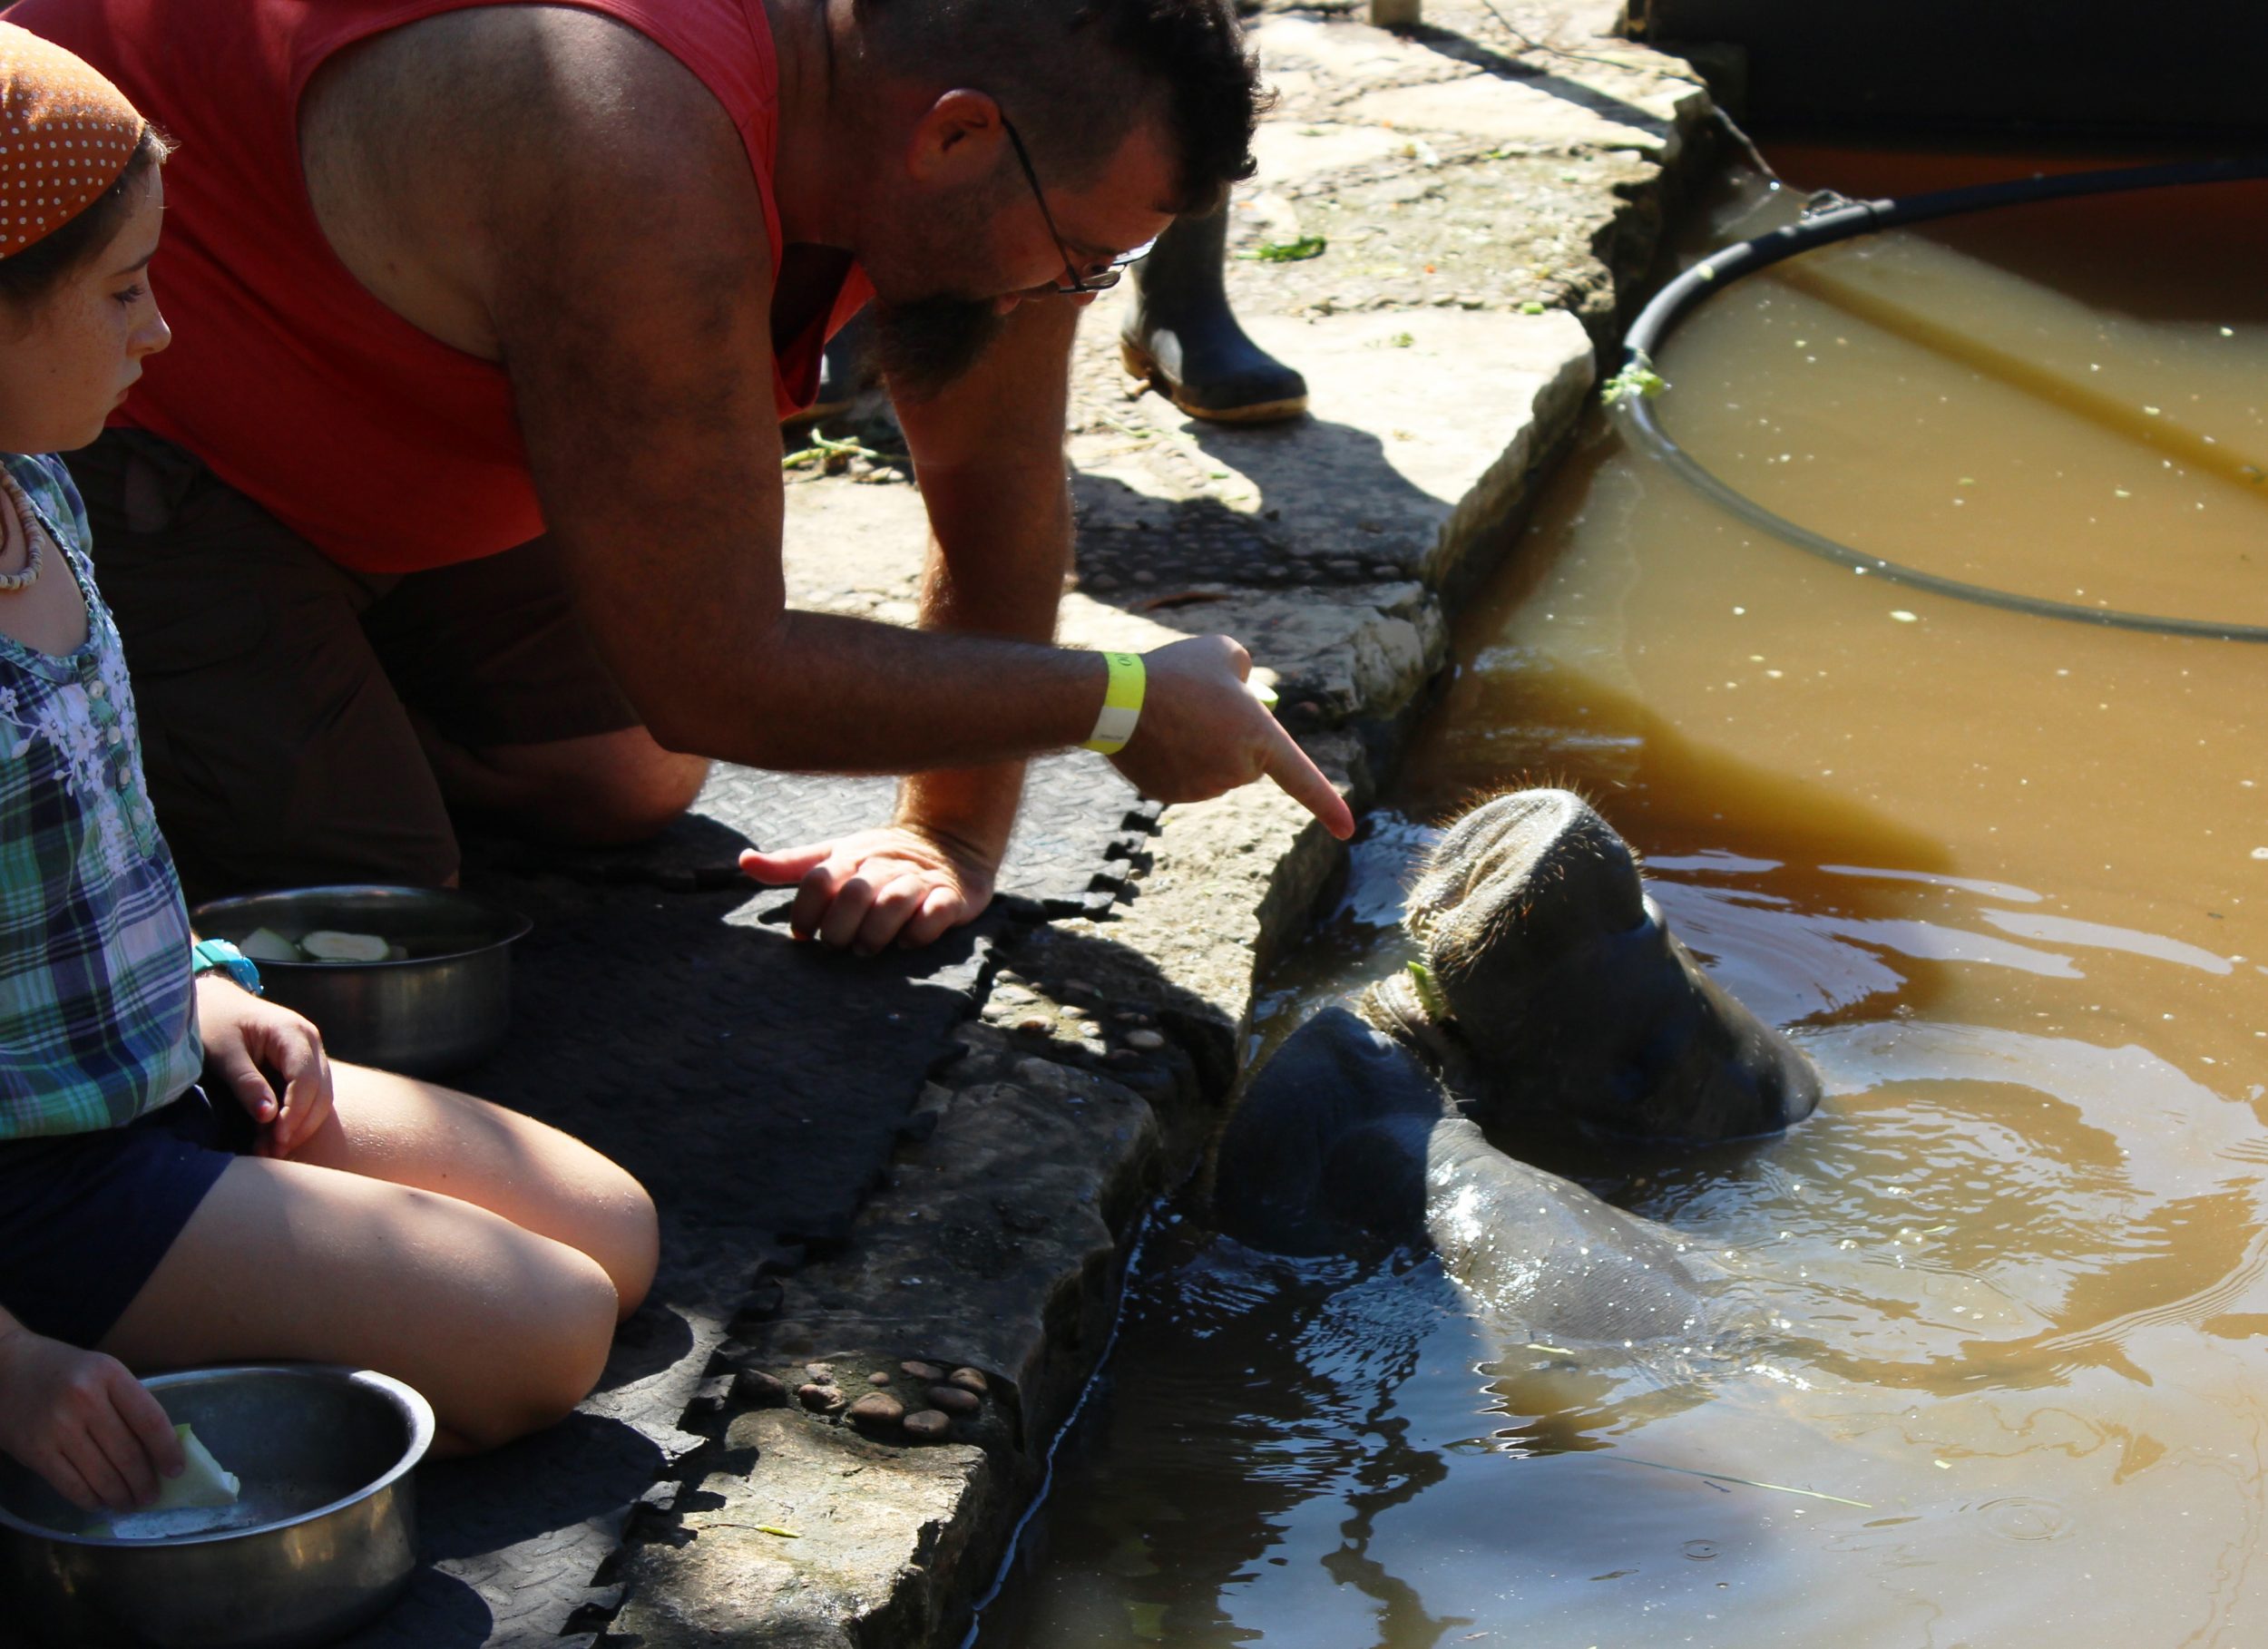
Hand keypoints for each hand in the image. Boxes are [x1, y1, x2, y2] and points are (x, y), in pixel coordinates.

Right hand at [0, 1328, 182, 1512]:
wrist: (5, 1367)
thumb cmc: (62, 1370)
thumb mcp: (101, 1371)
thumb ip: (127, 1402)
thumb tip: (158, 1447)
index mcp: (109, 1374)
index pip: (149, 1419)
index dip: (166, 1450)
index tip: (176, 1470)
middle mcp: (84, 1400)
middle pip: (126, 1452)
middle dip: (144, 1482)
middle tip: (152, 1497)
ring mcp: (57, 1427)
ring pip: (101, 1474)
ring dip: (120, 1496)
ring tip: (129, 1504)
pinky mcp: (35, 1451)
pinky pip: (70, 1484)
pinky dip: (89, 1499)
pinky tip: (99, 1502)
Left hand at [194, 974, 333, 1157]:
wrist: (215, 1001)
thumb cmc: (214, 1022)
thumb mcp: (223, 1053)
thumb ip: (246, 1083)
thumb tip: (268, 1117)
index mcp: (293, 1033)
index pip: (305, 1080)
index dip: (294, 1114)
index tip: (275, 1140)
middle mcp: (312, 1042)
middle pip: (321, 1093)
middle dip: (299, 1126)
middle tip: (271, 1152)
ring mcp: (312, 1053)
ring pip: (321, 1098)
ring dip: (300, 1126)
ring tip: (271, 1149)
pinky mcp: (304, 1065)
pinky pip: (311, 1095)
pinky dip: (297, 1118)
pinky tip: (275, 1135)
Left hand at [740, 823, 997, 953]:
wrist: (949, 841)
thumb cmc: (881, 859)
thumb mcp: (837, 855)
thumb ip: (793, 864)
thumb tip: (744, 861)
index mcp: (852, 857)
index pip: (820, 880)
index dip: (805, 910)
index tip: (801, 934)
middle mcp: (884, 867)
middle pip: (854, 893)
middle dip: (840, 926)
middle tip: (837, 945)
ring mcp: (919, 880)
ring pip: (895, 901)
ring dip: (876, 929)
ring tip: (866, 948)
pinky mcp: (952, 896)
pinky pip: (937, 911)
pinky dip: (921, 929)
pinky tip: (909, 942)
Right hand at [1109, 637, 1354, 838]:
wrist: (1113, 699)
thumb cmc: (1175, 670)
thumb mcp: (1225, 652)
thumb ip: (1246, 672)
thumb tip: (1246, 692)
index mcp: (1259, 739)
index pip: (1303, 779)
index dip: (1329, 806)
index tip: (1349, 832)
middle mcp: (1236, 772)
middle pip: (1249, 762)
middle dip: (1235, 739)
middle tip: (1203, 705)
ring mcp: (1202, 789)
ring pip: (1215, 772)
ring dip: (1203, 748)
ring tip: (1174, 715)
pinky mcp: (1170, 796)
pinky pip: (1185, 779)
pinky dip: (1176, 761)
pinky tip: (1156, 735)